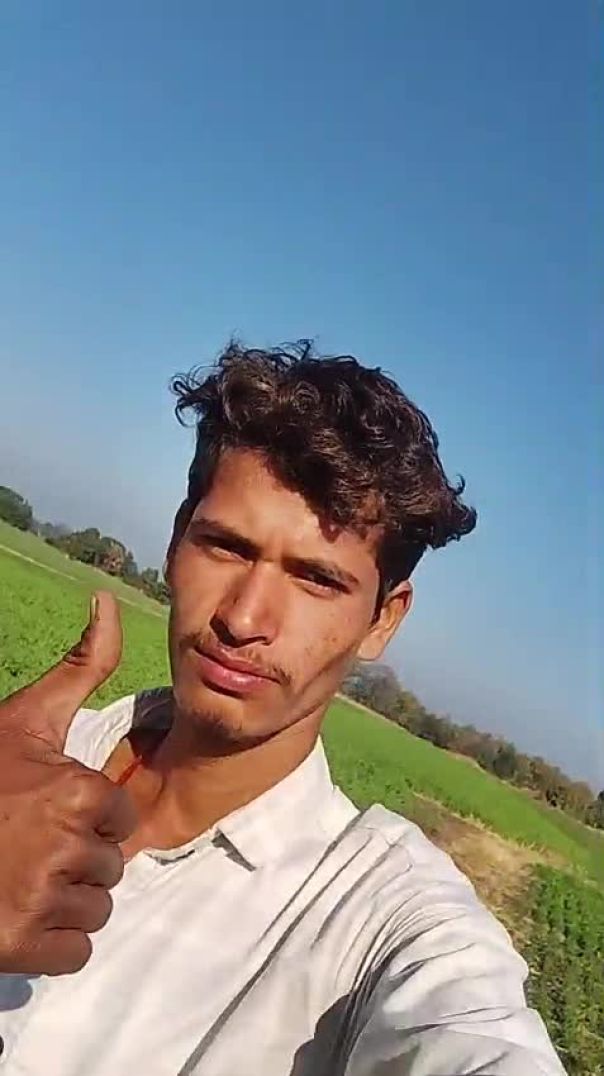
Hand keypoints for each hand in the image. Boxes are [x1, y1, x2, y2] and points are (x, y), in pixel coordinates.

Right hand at [0, 592, 135, 974]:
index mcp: (77, 790)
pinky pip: (77, 952)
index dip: (88, 815)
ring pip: (97, 908)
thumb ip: (81, 667)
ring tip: (21, 877)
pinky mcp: (24, 948)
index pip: (120, 816)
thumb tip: (106, 601)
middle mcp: (67, 845)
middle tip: (27, 845)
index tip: (46, 810)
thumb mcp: (24, 717)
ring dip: (66, 900)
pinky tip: (18, 913)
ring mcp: (43, 899)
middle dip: (78, 858)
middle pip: (110, 865)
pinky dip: (52, 942)